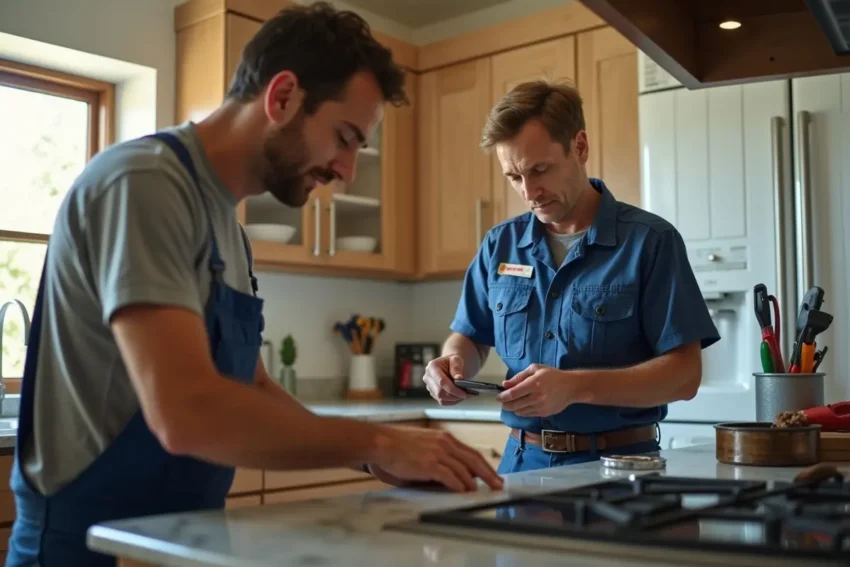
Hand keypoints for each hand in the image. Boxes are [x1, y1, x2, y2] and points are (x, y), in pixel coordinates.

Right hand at [367, 425, 502, 491]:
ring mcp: (438, 453)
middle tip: (498, 485)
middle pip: (474, 460)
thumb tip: (452, 474)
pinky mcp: (430, 464)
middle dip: (488, 474)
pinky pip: (451, 477)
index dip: (484, 465)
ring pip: (465, 469)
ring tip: (481, 492)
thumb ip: (438, 457)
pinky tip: (464, 491)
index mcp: (444, 438)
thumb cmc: (397, 446)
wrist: (381, 443)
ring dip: (474, 482)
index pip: (471, 452)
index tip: (492, 474)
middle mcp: (445, 443)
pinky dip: (459, 485)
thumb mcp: (424, 445)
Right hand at [422, 355, 469, 405]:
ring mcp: (429, 387)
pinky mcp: (433, 393)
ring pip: (441, 399)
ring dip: (455, 399)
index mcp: (432, 367)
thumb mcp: (457, 360)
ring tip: (465, 395)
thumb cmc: (453, 362)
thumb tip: (459, 378)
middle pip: (440, 393)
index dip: (453, 389)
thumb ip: (457, 368)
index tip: (464, 394)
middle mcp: (428, 377)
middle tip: (467, 395)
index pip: (442, 382)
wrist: (449, 366)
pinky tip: (460, 397)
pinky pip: (443, 402)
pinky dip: (453, 401)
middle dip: (455, 396)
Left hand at [496, 364, 588, 416]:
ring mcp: (540, 407)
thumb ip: (519, 377)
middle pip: (514, 405)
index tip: (498, 397)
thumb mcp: (536, 369)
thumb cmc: (552, 375)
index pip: (513, 394)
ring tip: (513, 403)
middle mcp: (536, 397)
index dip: (502, 397)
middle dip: (506, 404)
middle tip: (503, 401)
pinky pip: (527, 414)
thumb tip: (505, 384)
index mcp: (534, 384)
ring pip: (519, 411)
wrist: (571, 387)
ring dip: (513, 408)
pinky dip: (522, 411)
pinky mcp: (544, 413)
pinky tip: (522, 405)